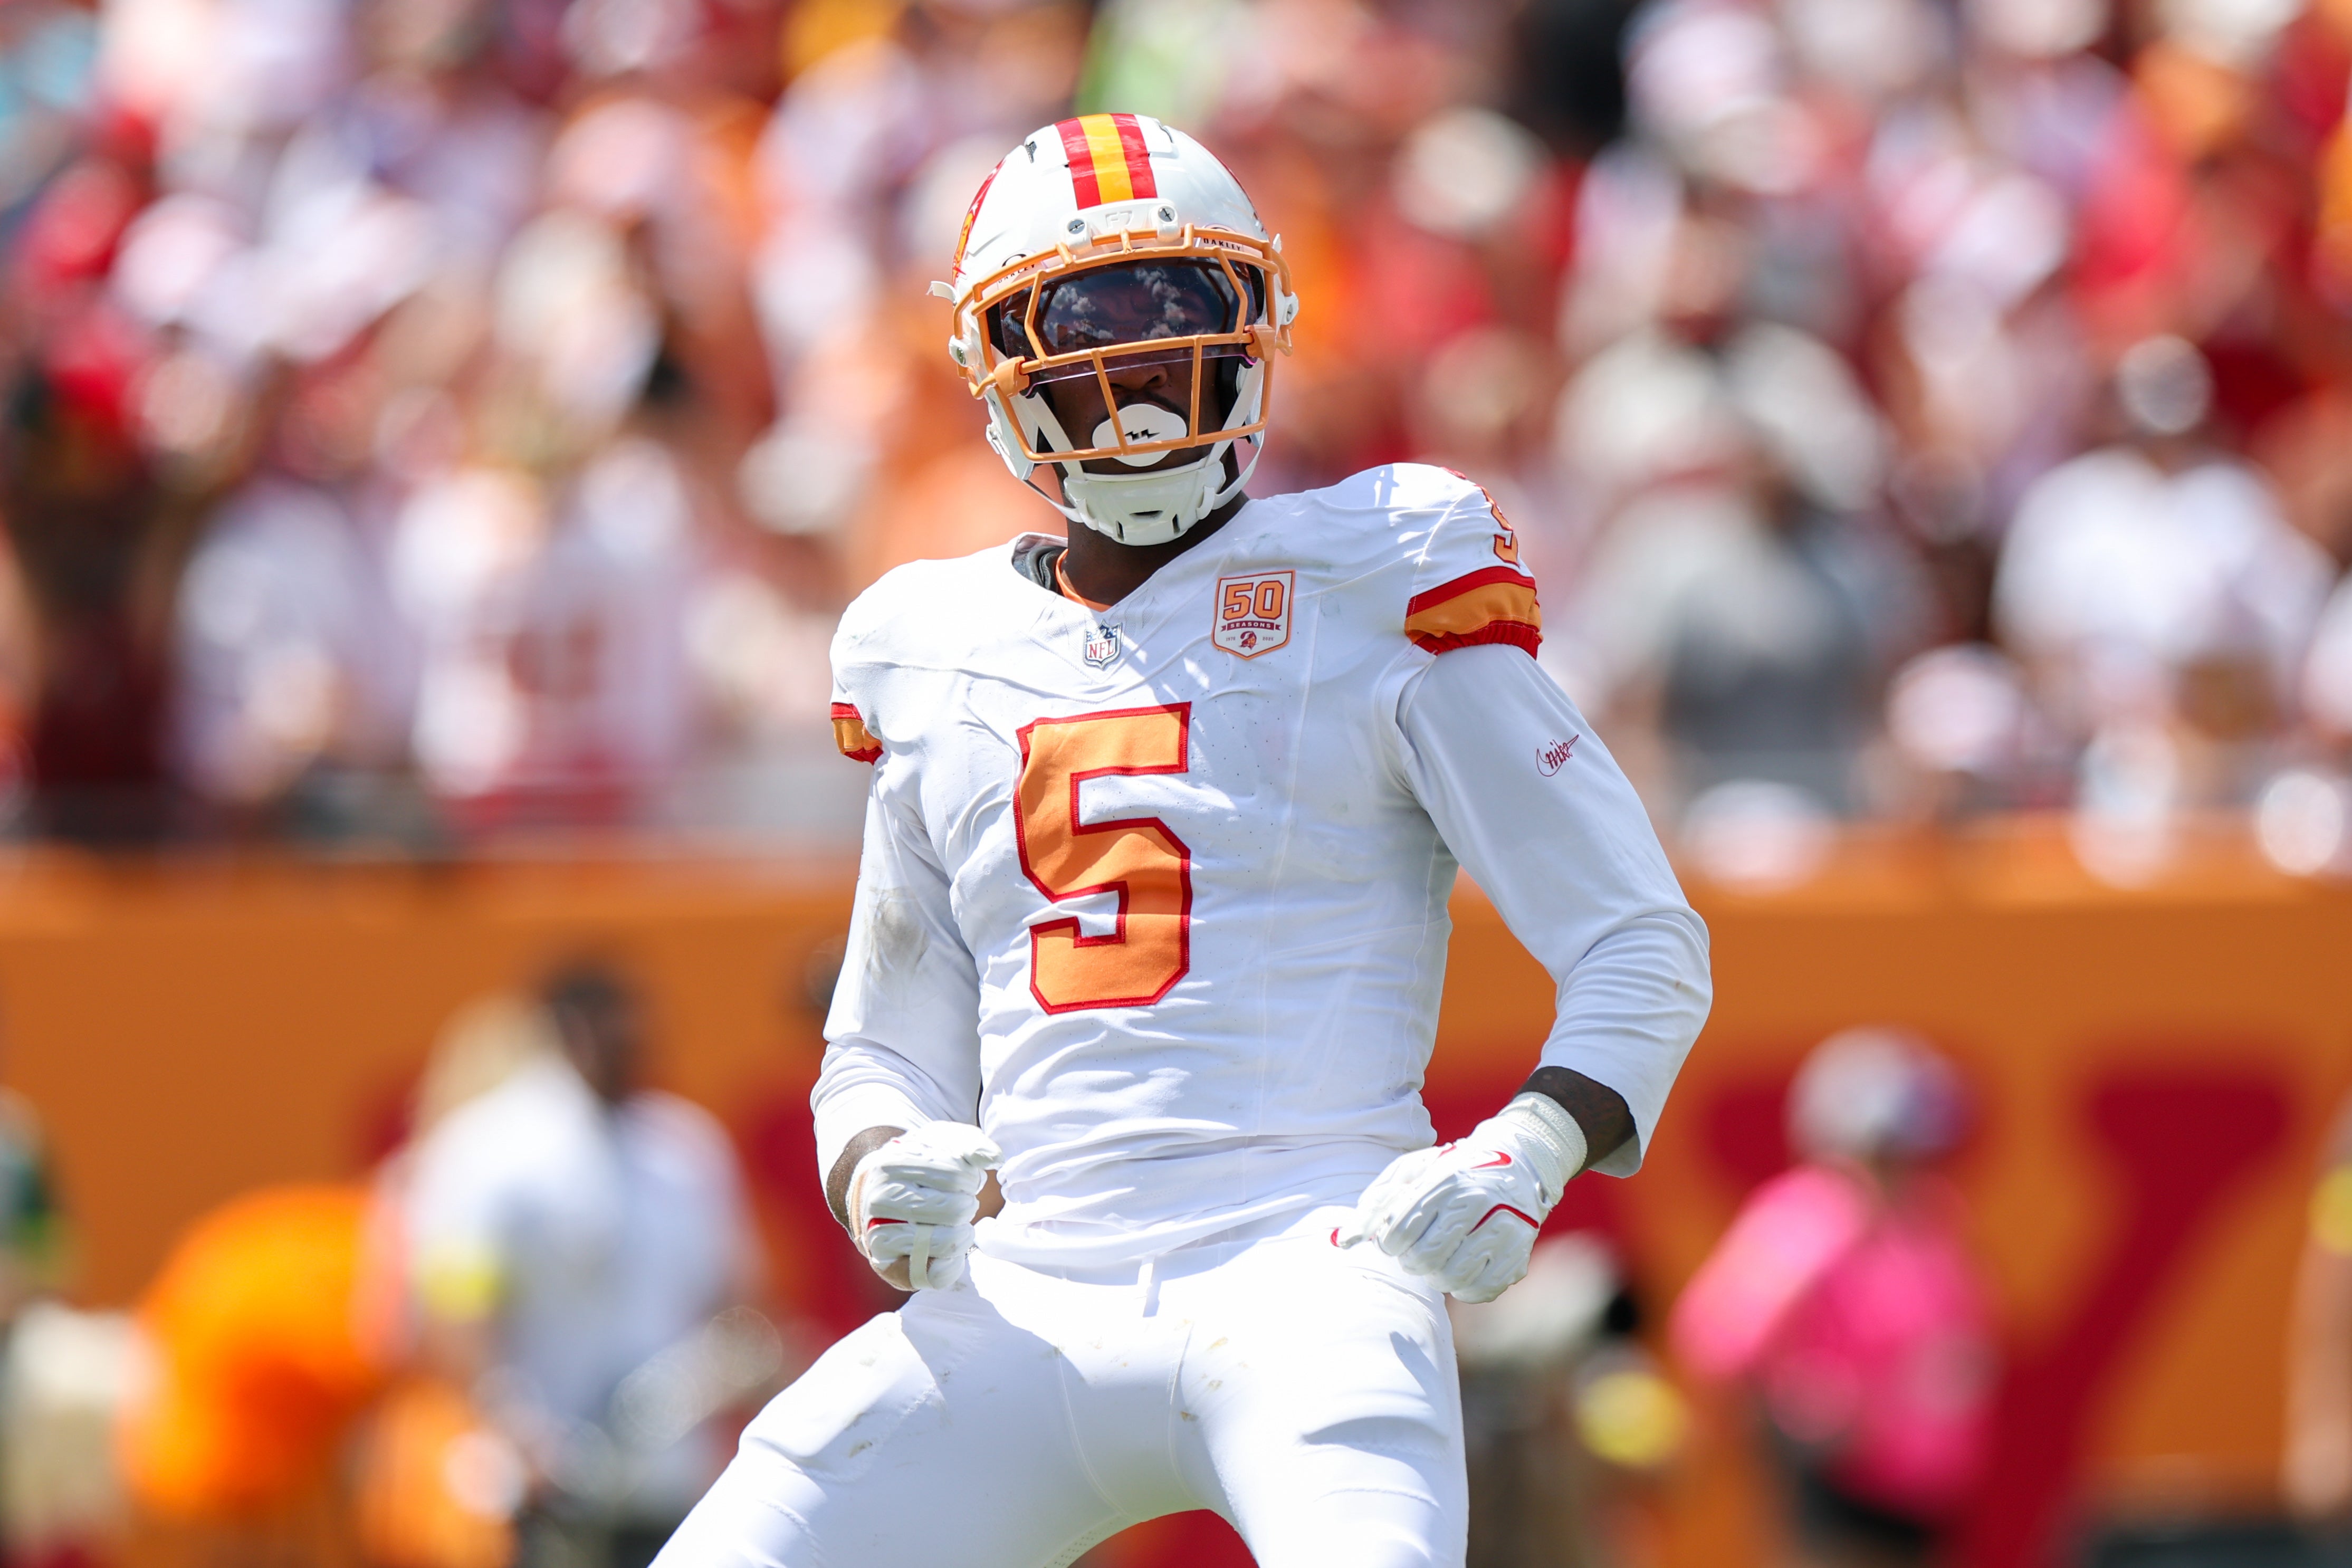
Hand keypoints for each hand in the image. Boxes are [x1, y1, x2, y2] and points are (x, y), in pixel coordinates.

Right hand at [849, 1122, 1001, 1289]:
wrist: (877, 1193)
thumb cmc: (919, 1166)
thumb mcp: (941, 1143)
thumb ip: (971, 1143)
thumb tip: (995, 1157)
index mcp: (893, 1165)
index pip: (955, 1176)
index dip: (969, 1179)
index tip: (960, 1179)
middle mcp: (881, 1201)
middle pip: (955, 1210)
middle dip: (967, 1206)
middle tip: (957, 1202)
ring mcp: (880, 1237)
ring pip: (948, 1243)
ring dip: (963, 1233)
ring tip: (953, 1224)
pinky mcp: (889, 1268)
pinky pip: (936, 1275)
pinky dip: (953, 1263)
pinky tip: (949, 1248)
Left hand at [1335, 1093, 1586, 1302]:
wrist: (1517, 1163)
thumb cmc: (1450, 1171)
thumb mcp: (1409, 1174)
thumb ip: (1373, 1206)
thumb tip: (1341, 1241)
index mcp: (1443, 1180)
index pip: (1397, 1233)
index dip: (1389, 1243)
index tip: (1397, 1237)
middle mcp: (1476, 1202)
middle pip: (1423, 1258)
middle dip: (1412, 1261)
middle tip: (1418, 1250)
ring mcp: (1502, 1229)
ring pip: (1451, 1278)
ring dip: (1437, 1275)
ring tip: (1442, 1257)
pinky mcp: (1518, 1254)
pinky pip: (1479, 1291)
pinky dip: (1464, 1288)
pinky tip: (1464, 1267)